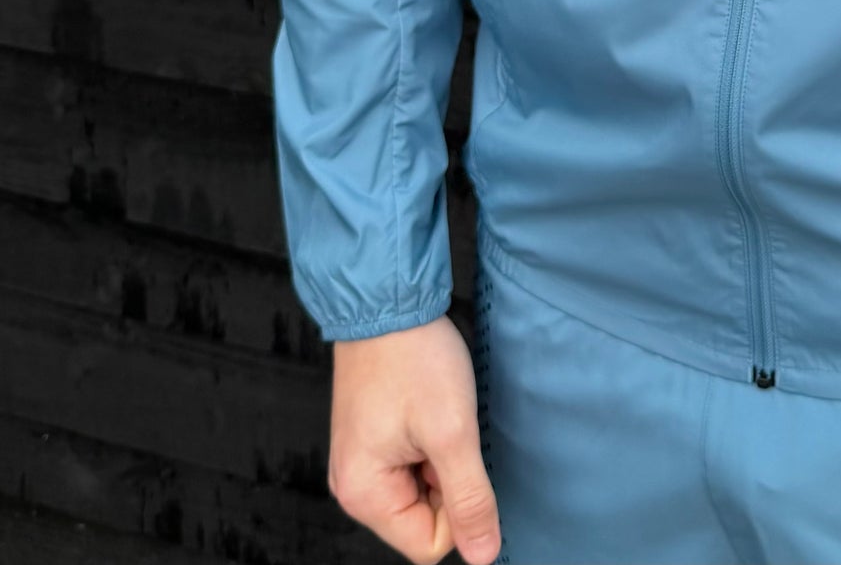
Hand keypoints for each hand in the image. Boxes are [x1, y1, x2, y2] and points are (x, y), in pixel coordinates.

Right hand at [327, 315, 501, 564]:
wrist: (387, 302)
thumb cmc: (413, 359)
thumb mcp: (452, 431)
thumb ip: (470, 499)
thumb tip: (485, 556)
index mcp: (365, 496)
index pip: (429, 545)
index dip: (459, 508)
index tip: (457, 456)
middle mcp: (355, 487)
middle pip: (424, 520)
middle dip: (448, 480)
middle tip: (446, 430)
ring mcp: (362, 463)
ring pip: (423, 490)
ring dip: (442, 457)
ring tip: (436, 413)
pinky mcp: (374, 440)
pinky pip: (414, 464)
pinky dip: (431, 442)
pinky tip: (429, 407)